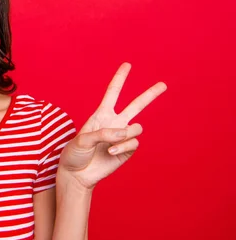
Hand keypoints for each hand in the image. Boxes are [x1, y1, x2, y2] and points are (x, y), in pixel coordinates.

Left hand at [58, 62, 166, 189]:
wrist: (77, 174)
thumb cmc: (74, 155)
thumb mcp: (82, 140)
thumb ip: (102, 133)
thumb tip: (125, 132)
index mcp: (101, 115)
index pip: (112, 93)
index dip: (120, 78)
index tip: (127, 65)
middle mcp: (114, 123)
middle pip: (136, 105)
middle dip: (150, 95)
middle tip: (164, 84)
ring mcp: (122, 137)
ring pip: (137, 127)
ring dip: (125, 134)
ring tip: (109, 145)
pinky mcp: (127, 151)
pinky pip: (134, 143)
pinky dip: (123, 147)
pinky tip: (110, 153)